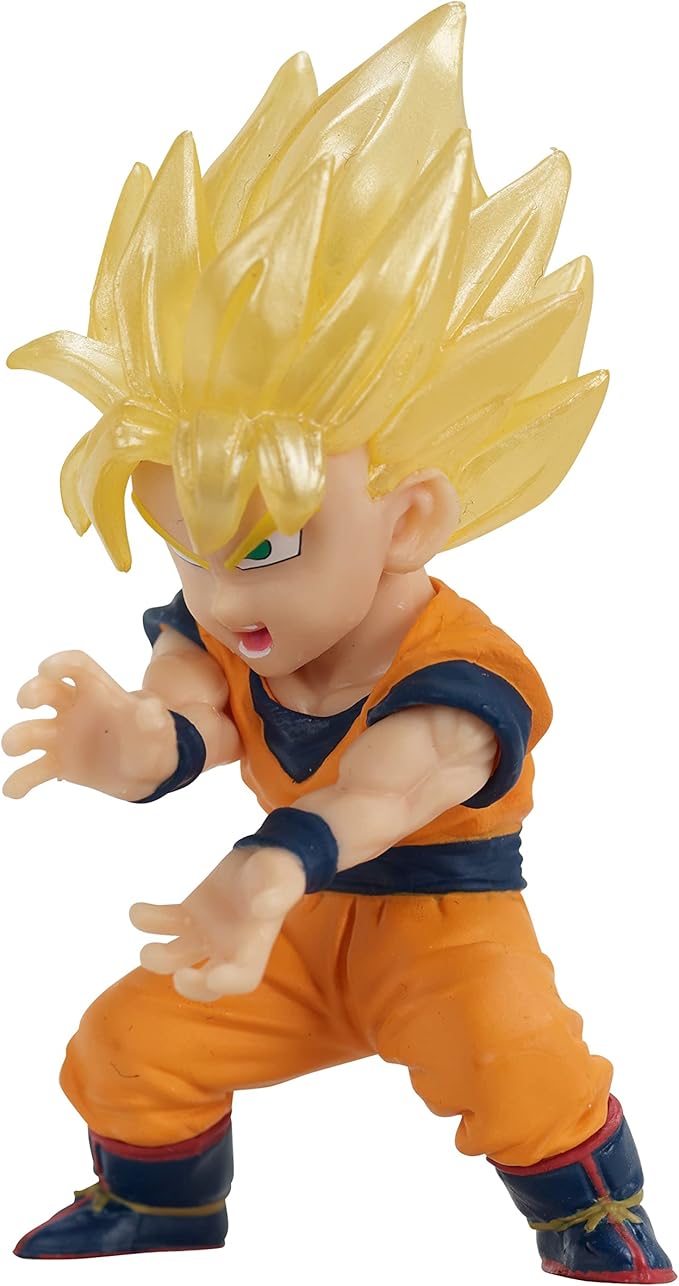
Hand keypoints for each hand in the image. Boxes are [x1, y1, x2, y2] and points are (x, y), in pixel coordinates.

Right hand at [2, 650, 176, 799]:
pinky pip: (34, 770)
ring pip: (31, 732)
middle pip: (46, 691)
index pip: (76, 666)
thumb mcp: (160, 726)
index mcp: (98, 690)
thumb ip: (153, 717)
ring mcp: (62, 736)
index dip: (60, 663)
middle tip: (26, 702)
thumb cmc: (153, 737)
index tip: (47, 669)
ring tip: (15, 748)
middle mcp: (73, 708)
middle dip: (32, 692)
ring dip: (17, 738)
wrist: (148, 768)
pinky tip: (13, 790)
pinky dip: (20, 780)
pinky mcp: (58, 763)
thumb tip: (150, 709)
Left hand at [130, 846, 305, 999]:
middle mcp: (227, 949)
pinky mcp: (188, 916)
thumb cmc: (278, 871)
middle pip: (207, 984)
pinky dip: (148, 921)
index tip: (212, 976)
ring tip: (147, 949)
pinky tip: (139, 912)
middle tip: (180, 977)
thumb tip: (264, 906)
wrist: (261, 858)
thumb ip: (279, 891)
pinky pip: (165, 924)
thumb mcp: (284, 876)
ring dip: (159, 958)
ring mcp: (204, 935)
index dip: (228, 983)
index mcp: (254, 946)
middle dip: (192, 986)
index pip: (243, 978)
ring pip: (177, 958)